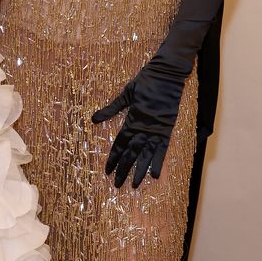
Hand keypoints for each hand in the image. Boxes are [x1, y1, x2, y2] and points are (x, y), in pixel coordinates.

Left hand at [92, 54, 188, 187]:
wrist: (166, 75)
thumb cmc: (144, 82)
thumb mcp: (125, 94)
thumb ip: (111, 109)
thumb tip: (94, 119)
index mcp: (131, 120)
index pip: (119, 144)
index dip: (113, 158)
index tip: (107, 170)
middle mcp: (142, 128)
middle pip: (130, 153)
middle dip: (123, 169)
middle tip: (117, 184)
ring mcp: (156, 130)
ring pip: (145, 155)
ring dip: (139, 171)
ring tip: (134, 185)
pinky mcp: (167, 129)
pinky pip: (163, 150)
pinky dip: (159, 162)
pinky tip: (156, 176)